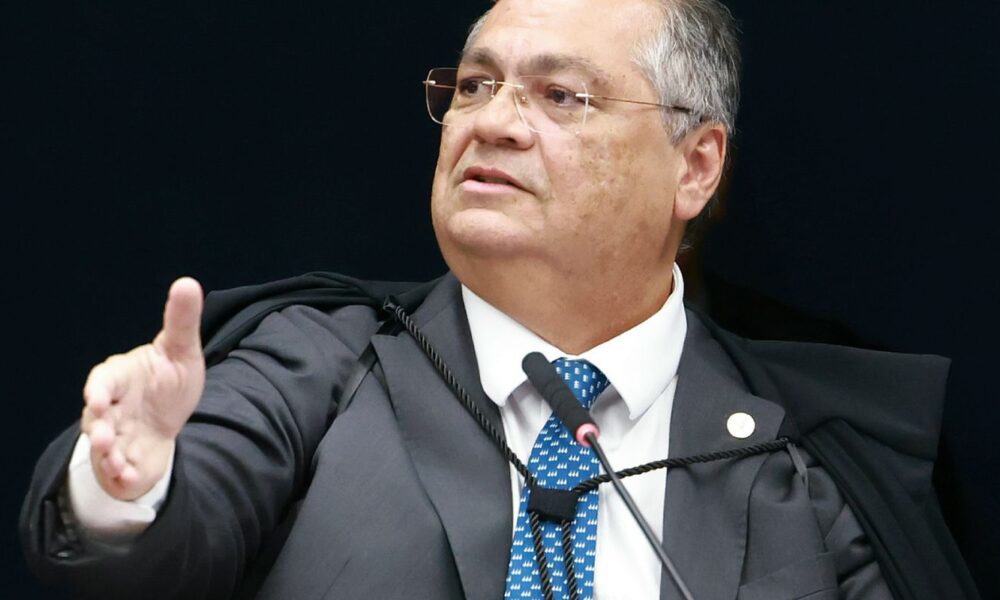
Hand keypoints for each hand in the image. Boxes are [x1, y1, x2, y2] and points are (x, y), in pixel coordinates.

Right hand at [82, 277, 205, 499]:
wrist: (168, 422)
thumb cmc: (167, 380)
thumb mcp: (180, 350)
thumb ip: (181, 321)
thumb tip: (187, 283)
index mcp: (119, 377)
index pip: (102, 380)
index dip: (98, 390)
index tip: (98, 398)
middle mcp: (111, 408)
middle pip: (96, 418)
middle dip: (98, 427)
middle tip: (103, 436)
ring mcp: (115, 436)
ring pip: (103, 447)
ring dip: (106, 454)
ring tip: (114, 457)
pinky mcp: (123, 461)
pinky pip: (117, 471)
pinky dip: (121, 474)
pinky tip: (130, 477)